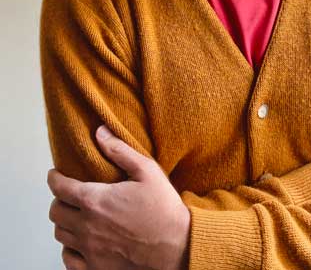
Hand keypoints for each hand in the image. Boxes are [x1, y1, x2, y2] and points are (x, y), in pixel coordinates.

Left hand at [47, 125, 189, 269]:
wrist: (177, 247)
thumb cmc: (164, 208)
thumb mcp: (147, 171)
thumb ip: (120, 151)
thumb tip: (100, 132)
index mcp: (96, 201)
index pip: (60, 188)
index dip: (54, 178)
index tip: (55, 174)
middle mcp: (87, 226)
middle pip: (56, 212)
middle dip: (58, 199)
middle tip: (68, 193)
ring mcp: (90, 250)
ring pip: (60, 235)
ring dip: (64, 222)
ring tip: (75, 214)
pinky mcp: (96, 269)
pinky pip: (68, 259)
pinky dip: (68, 248)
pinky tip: (79, 241)